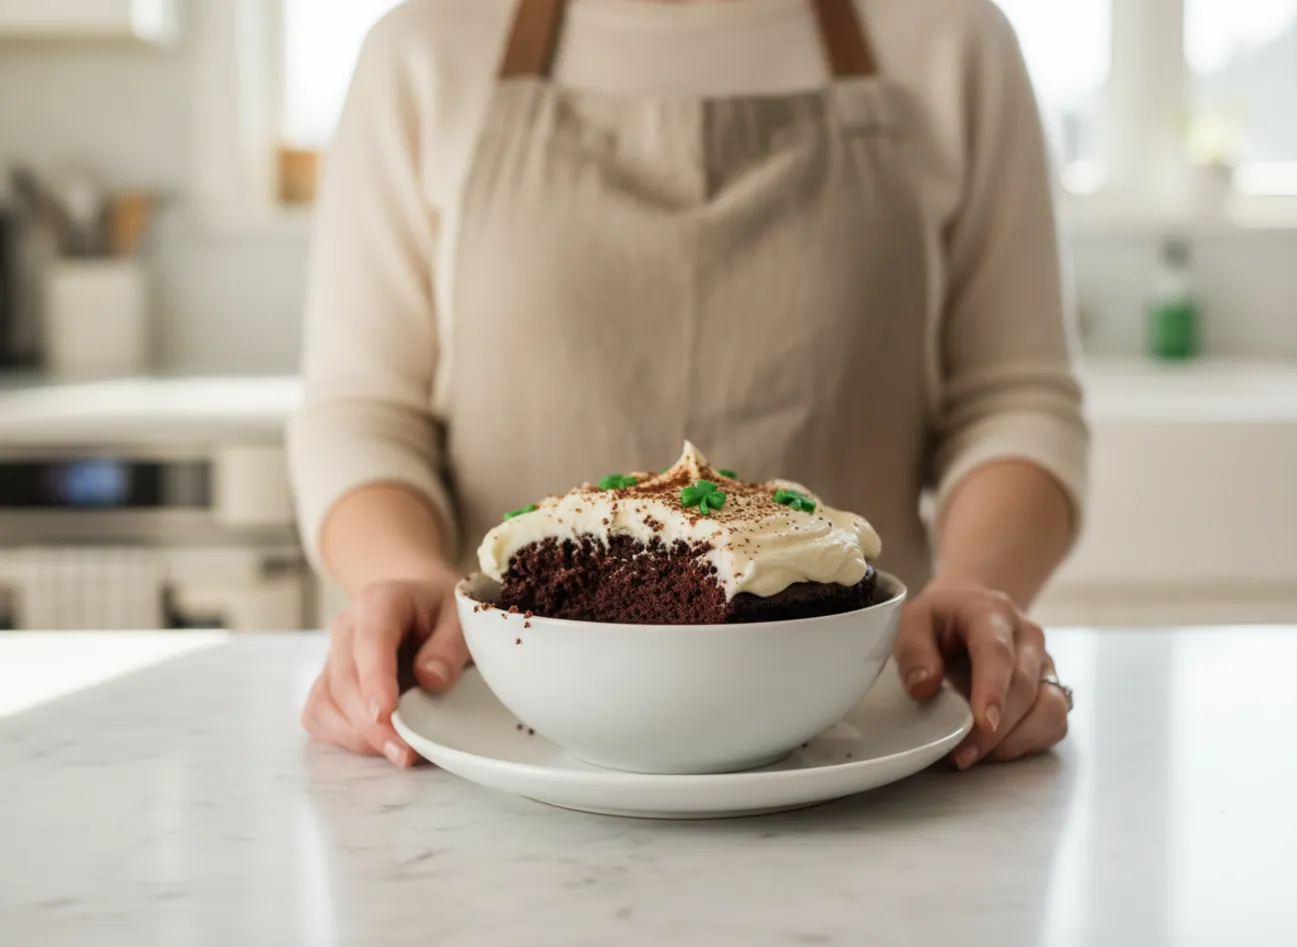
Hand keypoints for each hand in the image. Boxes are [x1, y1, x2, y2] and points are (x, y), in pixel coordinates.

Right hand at [301, 566, 468, 767]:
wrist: (420, 606)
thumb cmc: (441, 613)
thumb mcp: (460, 619)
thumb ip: (449, 646)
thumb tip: (431, 680)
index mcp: (379, 602)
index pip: (370, 641)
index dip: (375, 680)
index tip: (385, 714)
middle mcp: (346, 627)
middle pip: (345, 680)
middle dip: (373, 724)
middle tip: (406, 752)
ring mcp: (331, 656)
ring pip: (327, 703)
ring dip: (359, 736)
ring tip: (400, 753)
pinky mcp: (326, 683)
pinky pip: (320, 715)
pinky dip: (345, 737)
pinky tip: (378, 744)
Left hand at [895, 581, 1068, 769]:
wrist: (967, 609)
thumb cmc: (940, 618)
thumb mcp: (912, 622)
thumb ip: (913, 651)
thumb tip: (924, 687)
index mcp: (992, 613)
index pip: (997, 653)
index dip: (993, 690)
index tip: (984, 723)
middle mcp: (1027, 638)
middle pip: (1024, 687)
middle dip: (995, 730)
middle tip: (962, 754)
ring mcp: (1043, 664)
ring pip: (1050, 708)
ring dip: (1015, 740)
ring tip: (977, 754)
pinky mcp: (1050, 688)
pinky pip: (1054, 722)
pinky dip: (1028, 742)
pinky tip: (996, 748)